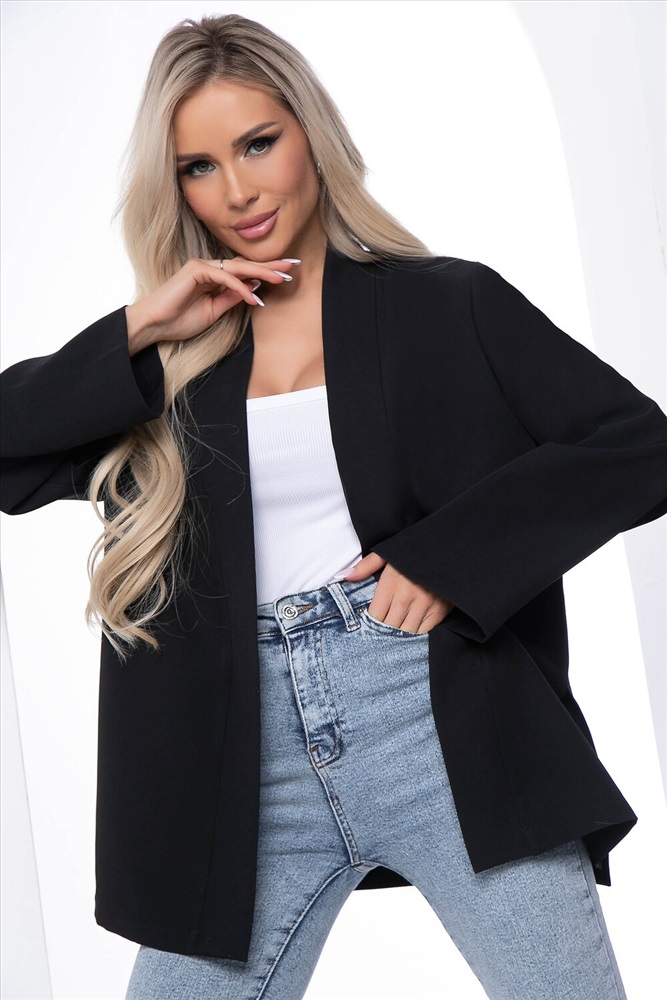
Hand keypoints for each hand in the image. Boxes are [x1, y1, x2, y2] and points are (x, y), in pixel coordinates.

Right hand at [125, 256, 297, 354]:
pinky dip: (240, 287)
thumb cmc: (179, 320)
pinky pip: (224, 277)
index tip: (286, 274)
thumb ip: (232, 299)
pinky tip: (254, 297)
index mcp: (214, 277)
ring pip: (238, 267)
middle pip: (245, 265)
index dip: (266, 272)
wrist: (155, 325)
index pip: (244, 272)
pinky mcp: (195, 269)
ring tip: (281, 278)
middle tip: (292, 266)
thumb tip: (254, 288)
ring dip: (261, 272)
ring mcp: (202, 266)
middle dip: (270, 265)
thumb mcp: (214, 312)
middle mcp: (209, 268)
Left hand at [344, 552, 452, 633]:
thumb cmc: (414, 553)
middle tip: (378, 638)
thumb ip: (366, 566)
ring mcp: (425, 605)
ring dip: (398, 639)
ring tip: (393, 640)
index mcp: (392, 582)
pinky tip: (409, 634)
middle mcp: (407, 596)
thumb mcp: (388, 554)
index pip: (375, 615)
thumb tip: (344, 576)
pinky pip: (423, 633)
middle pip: (388, 627)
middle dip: (382, 635)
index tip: (368, 627)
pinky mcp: (439, 611)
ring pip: (406, 634)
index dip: (370, 624)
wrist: (448, 549)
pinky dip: (415, 636)